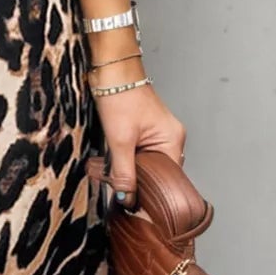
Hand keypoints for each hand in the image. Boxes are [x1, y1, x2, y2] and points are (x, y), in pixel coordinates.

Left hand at [94, 81, 185, 209]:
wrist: (111, 71)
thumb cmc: (121, 96)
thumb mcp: (120, 140)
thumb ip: (124, 172)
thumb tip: (126, 198)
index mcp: (172, 140)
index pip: (167, 179)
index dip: (148, 192)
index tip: (130, 203)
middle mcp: (170, 138)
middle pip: (155, 174)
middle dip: (132, 182)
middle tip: (110, 186)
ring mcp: (157, 135)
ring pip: (143, 165)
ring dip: (124, 171)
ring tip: (103, 172)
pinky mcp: (144, 132)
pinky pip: (136, 154)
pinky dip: (122, 161)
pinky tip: (106, 163)